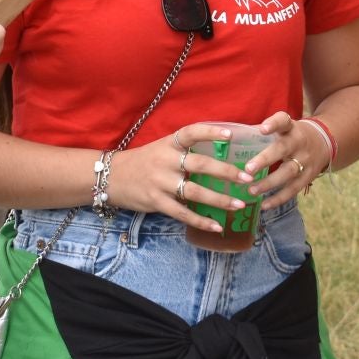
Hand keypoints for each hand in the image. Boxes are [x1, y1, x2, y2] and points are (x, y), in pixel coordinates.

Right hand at [107, 122, 240, 231]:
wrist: (111, 177)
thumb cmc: (144, 161)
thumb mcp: (161, 148)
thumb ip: (185, 150)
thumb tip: (219, 151)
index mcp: (169, 144)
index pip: (191, 132)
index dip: (211, 131)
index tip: (231, 135)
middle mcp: (166, 161)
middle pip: (200, 164)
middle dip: (226, 172)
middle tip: (246, 177)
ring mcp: (160, 182)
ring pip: (195, 192)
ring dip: (219, 200)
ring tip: (239, 204)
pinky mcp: (156, 202)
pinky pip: (182, 213)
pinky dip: (201, 221)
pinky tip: (217, 226)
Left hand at [242, 112, 329, 204]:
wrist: (325, 142)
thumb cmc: (293, 135)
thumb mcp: (284, 127)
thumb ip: (262, 131)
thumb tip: (229, 136)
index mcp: (291, 128)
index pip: (283, 121)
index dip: (274, 124)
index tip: (262, 129)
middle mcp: (299, 143)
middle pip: (283, 150)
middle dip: (265, 160)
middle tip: (248, 169)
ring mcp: (305, 160)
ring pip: (288, 173)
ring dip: (269, 183)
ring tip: (251, 190)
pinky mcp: (308, 176)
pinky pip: (293, 189)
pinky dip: (278, 199)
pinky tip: (263, 205)